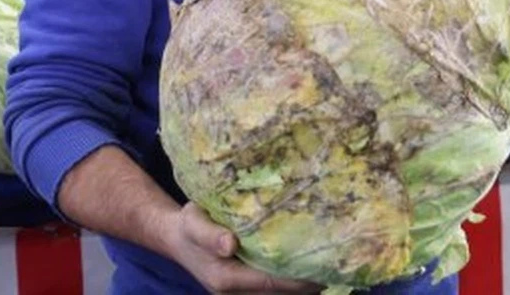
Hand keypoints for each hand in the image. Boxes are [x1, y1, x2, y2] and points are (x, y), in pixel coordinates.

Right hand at [166, 203, 320, 294]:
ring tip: (328, 270)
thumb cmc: (188, 226)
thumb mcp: (193, 222)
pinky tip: (307, 270)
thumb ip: (210, 234)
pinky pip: (270, 291)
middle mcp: (233, 292)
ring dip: (299, 287)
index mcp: (225, 278)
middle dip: (305, 285)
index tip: (323, 269)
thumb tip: (230, 244)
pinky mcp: (242, 288)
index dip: (298, 279)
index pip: (270, 283)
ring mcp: (238, 293)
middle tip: (334, 267)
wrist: (175, 238)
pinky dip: (289, 284)